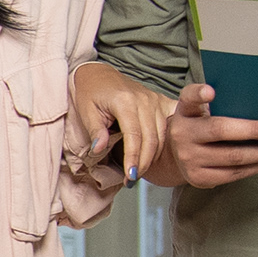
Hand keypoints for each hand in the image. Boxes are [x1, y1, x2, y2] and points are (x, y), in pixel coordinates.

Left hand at [69, 63, 173, 180]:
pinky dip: (169, 142)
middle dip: (144, 163)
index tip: (129, 177)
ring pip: (163, 136)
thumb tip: (100, 150)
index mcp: (125, 101)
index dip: (133, 158)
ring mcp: (156, 100)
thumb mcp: (86, 111)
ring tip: (139, 172)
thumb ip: (95, 130)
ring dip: (153, 157)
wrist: (100, 76)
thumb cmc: (90, 93)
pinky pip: (171, 125)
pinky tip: (161, 155)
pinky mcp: (162, 102)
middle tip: (131, 180)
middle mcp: (145, 100)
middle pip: (152, 139)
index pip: (134, 136)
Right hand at [158, 80, 257, 188]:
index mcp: (185, 112)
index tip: (211, 91)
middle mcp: (183, 135)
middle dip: (253, 131)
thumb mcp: (198, 110)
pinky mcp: (199, 178)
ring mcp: (189, 159)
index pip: (189, 98)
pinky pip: (234, 174)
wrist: (176, 154)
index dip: (199, 94)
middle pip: (221, 131)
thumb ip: (216, 102)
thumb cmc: (198, 126)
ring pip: (233, 157)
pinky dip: (256, 167)